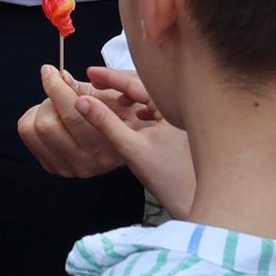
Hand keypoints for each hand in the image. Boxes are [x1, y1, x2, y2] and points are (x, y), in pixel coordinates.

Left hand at [19, 64, 141, 178]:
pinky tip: (52, 118)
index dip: (56, 87)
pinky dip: (34, 119)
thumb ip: (85, 88)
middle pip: (46, 124)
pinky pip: (28, 136)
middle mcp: (89, 162)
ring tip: (58, 106)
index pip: (72, 113)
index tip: (50, 70)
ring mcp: (70, 168)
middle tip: (59, 89)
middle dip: (50, 98)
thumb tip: (60, 77)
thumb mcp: (109, 97)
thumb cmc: (117, 114)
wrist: (120, 141)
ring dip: (41, 110)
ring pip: (33, 130)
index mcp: (108, 143)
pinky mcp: (54, 167)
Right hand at [80, 66, 194, 217]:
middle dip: (119, 83)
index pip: (137, 82)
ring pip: (153, 96)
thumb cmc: (168, 178)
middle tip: (96, 82)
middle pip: (146, 85)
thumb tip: (81, 102)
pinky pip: (160, 108)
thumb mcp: (130, 147)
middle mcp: (183, 107)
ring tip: (114, 99)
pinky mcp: (184, 129)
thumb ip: (105, 122)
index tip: (91, 72)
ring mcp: (184, 118)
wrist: (193, 202)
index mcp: (173, 106)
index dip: (110, 76)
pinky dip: (143, 107)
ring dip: (131, 95)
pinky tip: (136, 116)